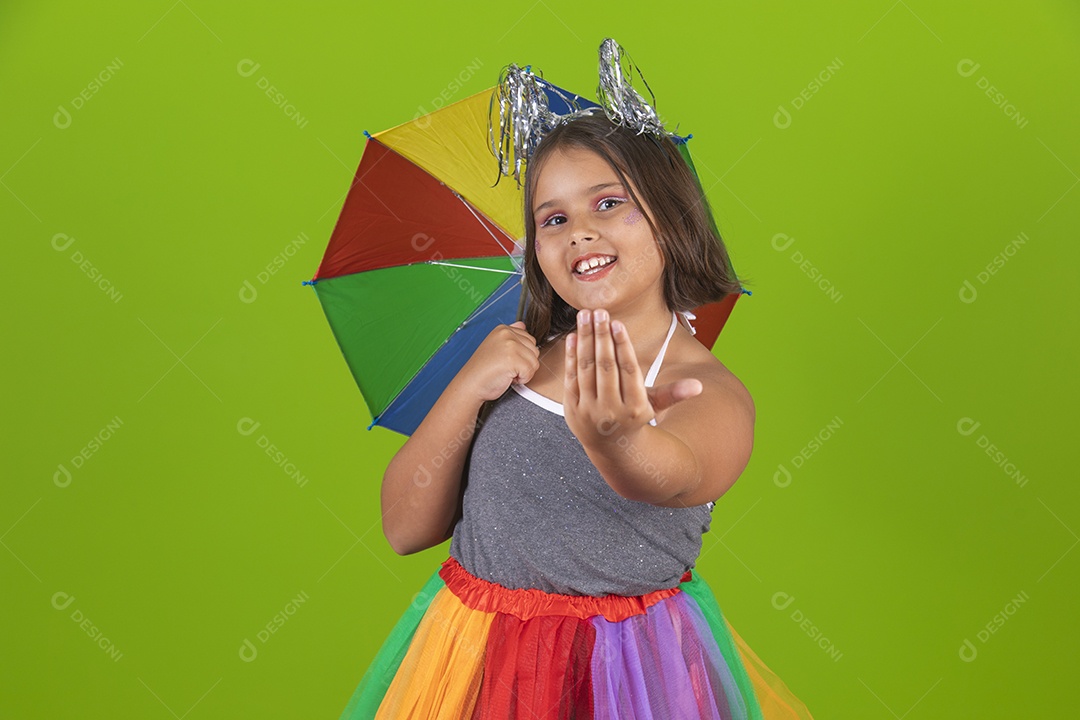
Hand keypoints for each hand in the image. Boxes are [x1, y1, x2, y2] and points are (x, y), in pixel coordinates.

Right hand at [457, 321, 539, 401]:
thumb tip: (523, 324)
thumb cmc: (483, 370)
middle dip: (524, 363)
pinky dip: (522, 379)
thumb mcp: (497, 346)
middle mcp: (507, 333)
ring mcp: (510, 345)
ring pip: (534, 361)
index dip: (521, 355)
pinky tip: (508, 377)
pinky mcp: (513, 359)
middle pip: (534, 350)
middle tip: (506, 368)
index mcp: (503, 329)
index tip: (506, 360)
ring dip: (523, 372)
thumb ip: (511, 335)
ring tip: (507, 372)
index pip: (530, 340)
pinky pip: (530, 371)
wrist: (470, 384)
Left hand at [564, 308, 701, 448]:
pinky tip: (574, 335)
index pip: (628, 370)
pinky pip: (571, 377)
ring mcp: (589, 410)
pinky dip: (571, 355)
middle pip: (605, 367)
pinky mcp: (572, 408)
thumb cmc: (634, 417)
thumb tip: (698, 386)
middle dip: (602, 337)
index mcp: (634, 408)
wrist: (610, 447)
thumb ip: (674, 393)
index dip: (622, 345)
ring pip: (586, 369)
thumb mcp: (655, 406)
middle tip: (600, 312)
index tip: (617, 323)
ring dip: (585, 340)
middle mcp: (610, 411)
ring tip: (586, 316)